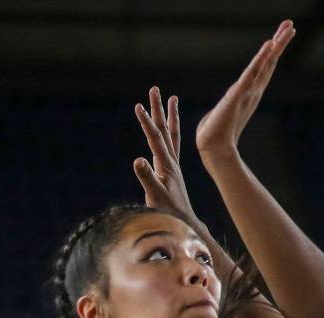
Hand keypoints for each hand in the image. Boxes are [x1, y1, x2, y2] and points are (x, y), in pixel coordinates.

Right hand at [134, 85, 195, 219]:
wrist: (185, 223)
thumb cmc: (169, 212)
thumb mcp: (155, 195)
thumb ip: (147, 177)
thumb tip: (138, 160)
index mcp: (166, 164)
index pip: (155, 138)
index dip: (146, 122)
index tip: (138, 106)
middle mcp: (171, 161)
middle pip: (164, 129)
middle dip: (159, 109)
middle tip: (155, 89)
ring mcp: (173, 165)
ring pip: (171, 134)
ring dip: (169, 116)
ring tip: (171, 98)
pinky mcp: (172, 171)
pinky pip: (173, 145)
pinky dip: (171, 133)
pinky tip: (169, 129)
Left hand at [196, 19, 294, 166]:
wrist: (213, 149)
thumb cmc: (214, 135)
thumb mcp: (221, 114)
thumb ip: (225, 107)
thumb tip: (221, 112)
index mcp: (247, 94)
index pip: (262, 69)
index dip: (272, 53)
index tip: (279, 37)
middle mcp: (252, 91)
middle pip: (269, 62)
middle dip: (280, 43)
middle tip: (291, 25)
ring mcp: (247, 92)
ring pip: (265, 64)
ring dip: (276, 45)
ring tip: (287, 29)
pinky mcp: (238, 94)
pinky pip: (251, 73)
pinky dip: (261, 59)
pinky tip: (269, 45)